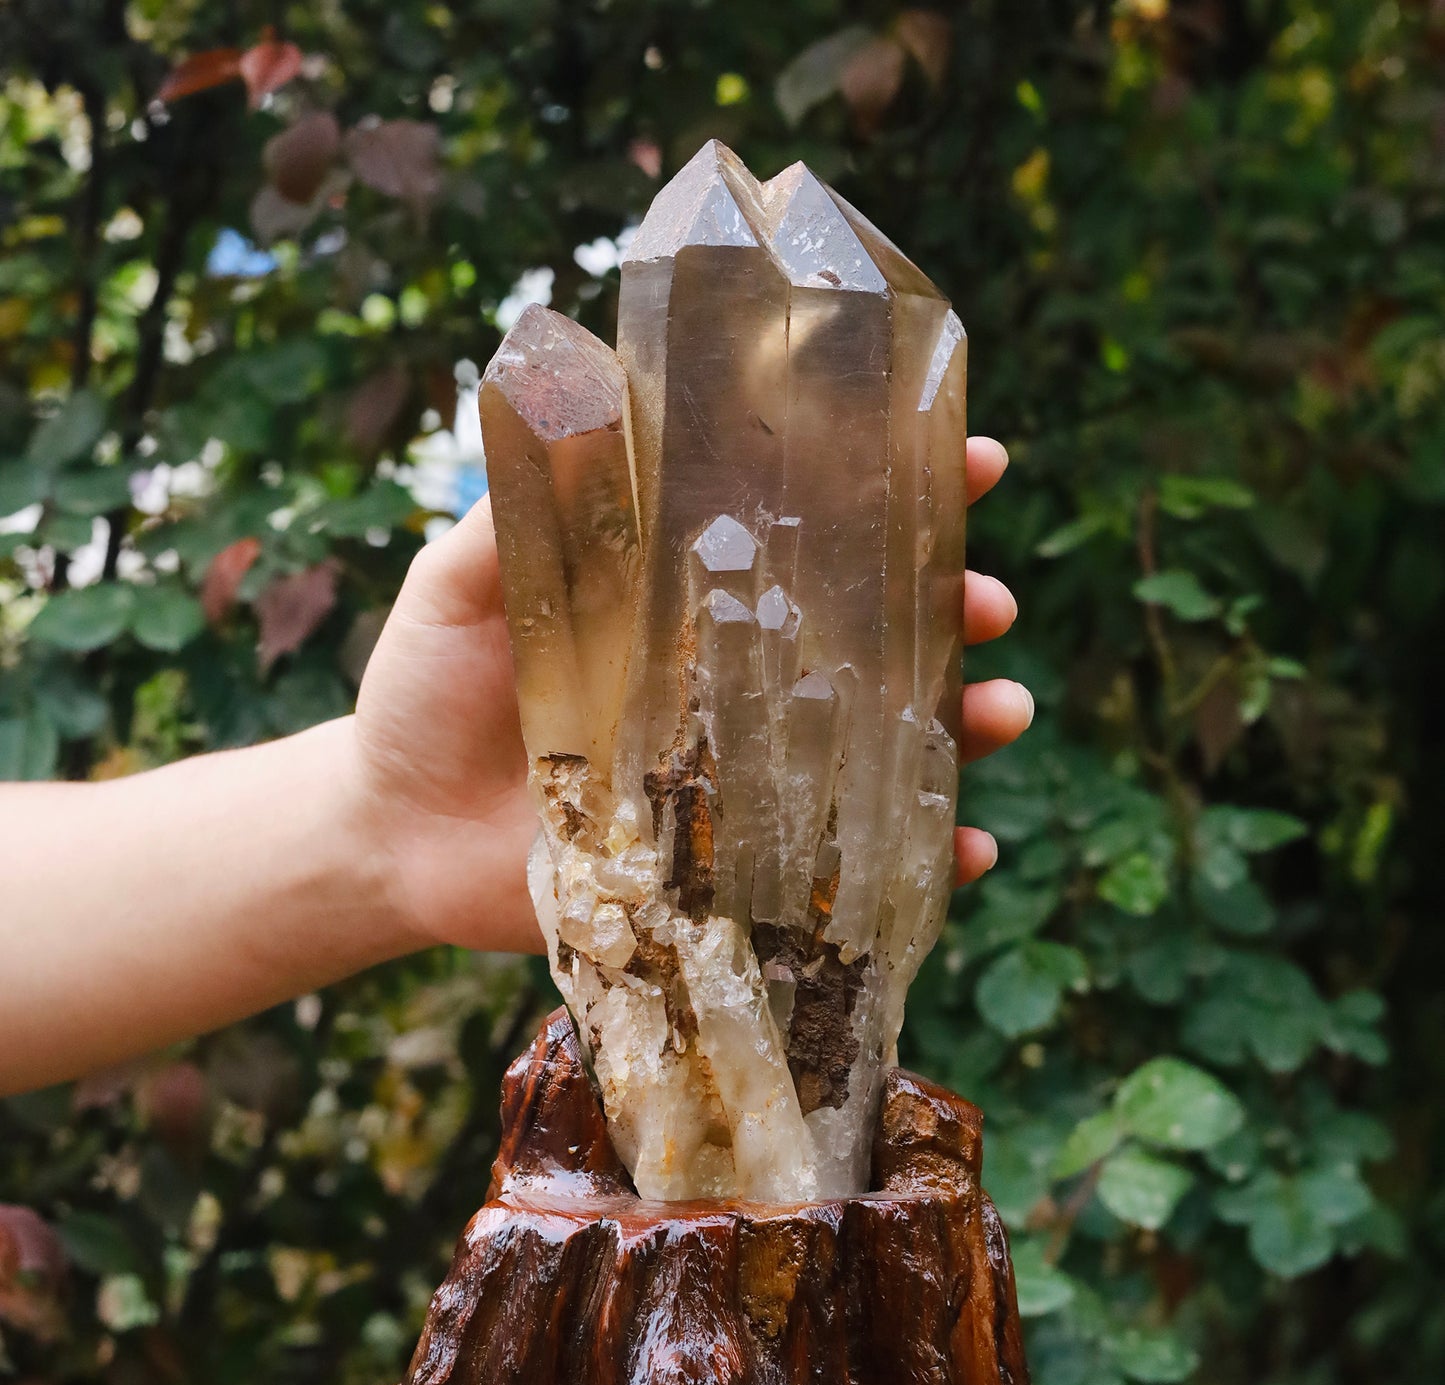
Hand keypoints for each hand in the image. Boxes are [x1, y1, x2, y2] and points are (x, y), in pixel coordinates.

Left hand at [350, 436, 1029, 953]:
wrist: (389, 832)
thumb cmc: (425, 693)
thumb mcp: (460, 583)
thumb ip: (519, 509)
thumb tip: (581, 399)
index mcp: (689, 599)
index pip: (808, 530)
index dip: (895, 492)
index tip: (976, 461)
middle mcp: (733, 679)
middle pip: (874, 633)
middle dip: (953, 608)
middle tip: (990, 603)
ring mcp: (742, 774)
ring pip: (881, 744)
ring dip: (963, 724)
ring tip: (1007, 712)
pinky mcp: (729, 865)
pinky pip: (846, 864)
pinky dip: (918, 857)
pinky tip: (969, 847)